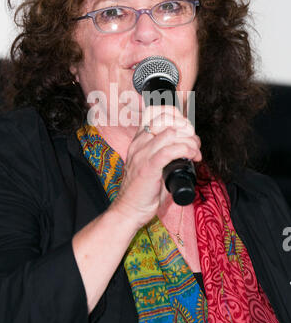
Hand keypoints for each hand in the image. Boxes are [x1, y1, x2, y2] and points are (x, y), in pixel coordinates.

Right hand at [111, 105, 201, 228]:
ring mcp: (142, 155)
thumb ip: (163, 153)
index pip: (154, 112)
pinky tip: (192, 157)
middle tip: (195, 142)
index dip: (174, 115)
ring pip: (170, 133)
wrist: (128, 211)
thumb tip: (186, 148)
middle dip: (186, 128)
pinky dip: (186, 150)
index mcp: (138, 141)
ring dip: (189, 140)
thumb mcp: (150, 164)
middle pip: (165, 119)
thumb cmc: (141, 191)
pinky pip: (170, 150)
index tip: (186, 128)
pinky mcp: (148, 167)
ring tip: (196, 152)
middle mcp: (139, 144)